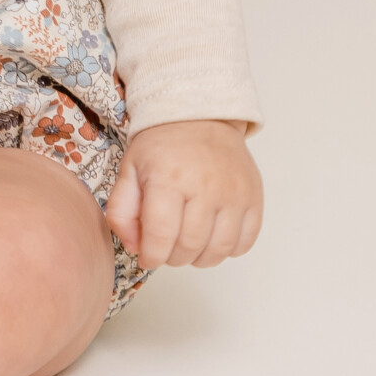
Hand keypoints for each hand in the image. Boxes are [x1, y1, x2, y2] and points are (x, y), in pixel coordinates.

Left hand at [105, 120, 261, 268]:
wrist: (200, 117)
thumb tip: (135, 248)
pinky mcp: (253, 197)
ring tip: (189, 244)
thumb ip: (122, 212)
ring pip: (218, 251)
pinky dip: (227, 249)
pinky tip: (212, 236)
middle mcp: (205, 187)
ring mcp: (233, 194)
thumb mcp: (129, 171)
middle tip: (167, 247)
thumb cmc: (162, 146)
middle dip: (172, 257)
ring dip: (199, 258)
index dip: (151, 257)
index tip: (148, 256)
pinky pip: (244, 242)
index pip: (161, 237)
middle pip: (190, 248)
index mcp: (168, 179)